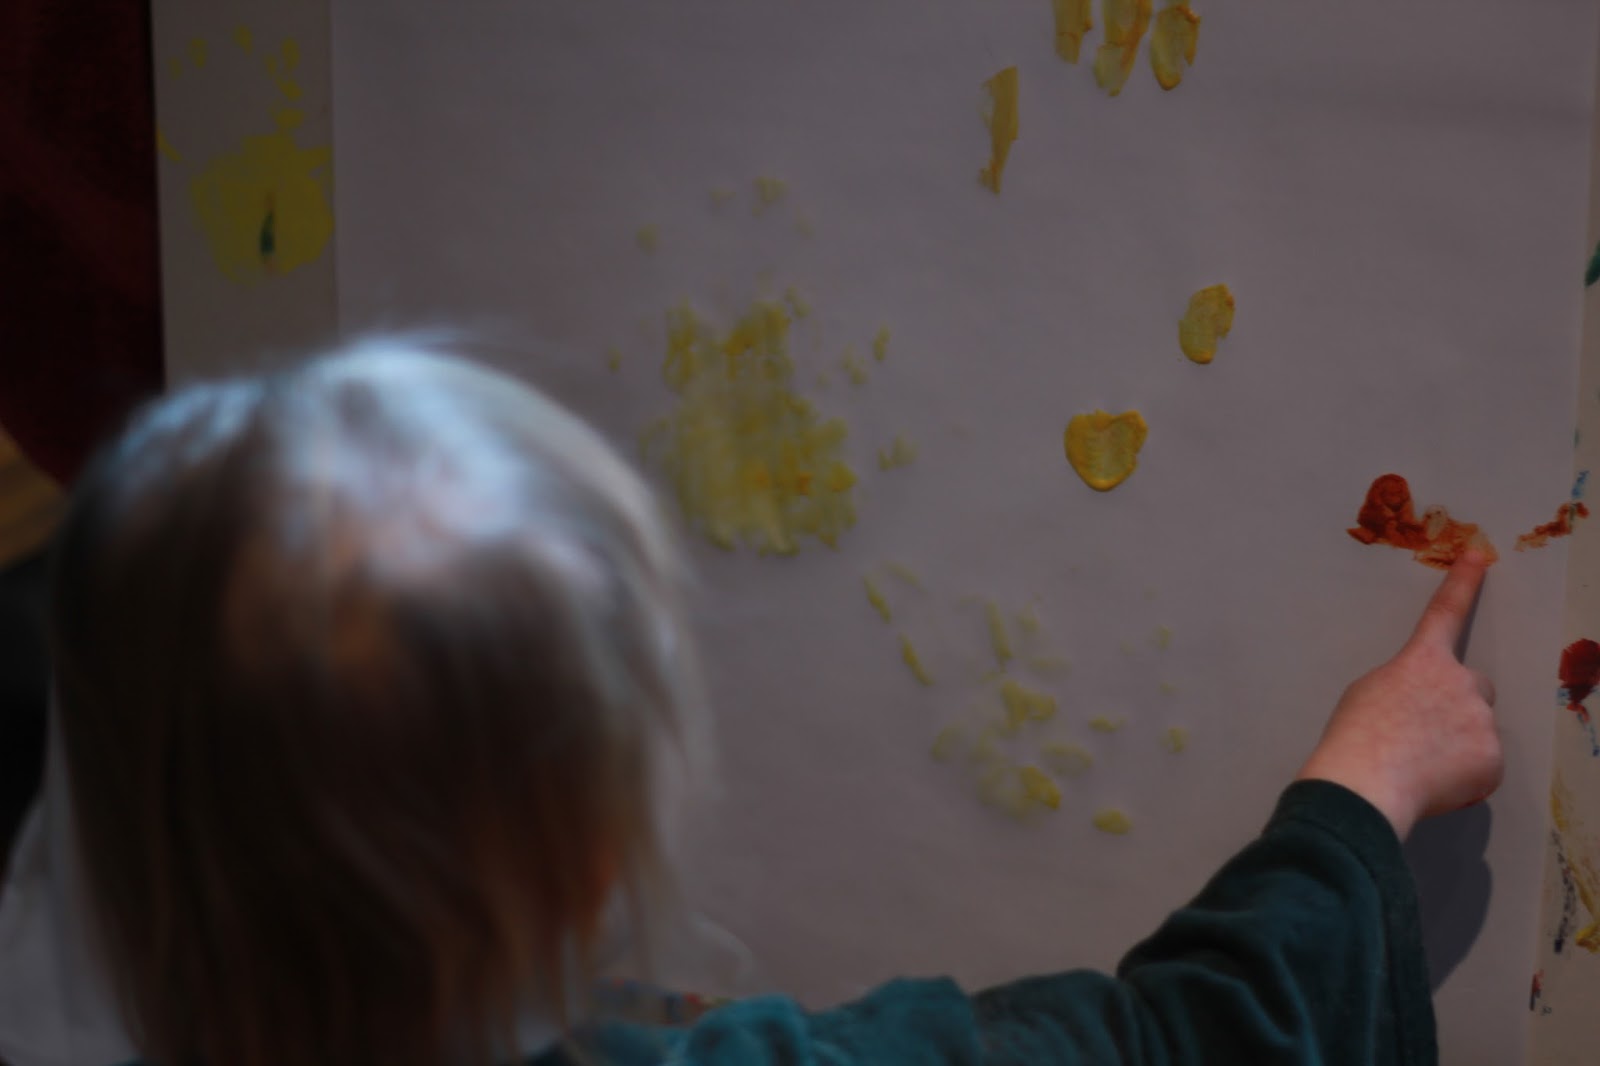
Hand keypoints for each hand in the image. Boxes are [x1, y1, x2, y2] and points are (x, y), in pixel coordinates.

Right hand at [1295, 554, 1499, 838]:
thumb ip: (1406, 683)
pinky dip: (1465, 775)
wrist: (1365, 784)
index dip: (1463, 582)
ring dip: (1458, 742)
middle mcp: (1460, 682)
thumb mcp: (1367, 693)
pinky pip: (1484, 764)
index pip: (1445, 612)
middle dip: (1457, 704)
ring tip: (1420, 765)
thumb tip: (1424, 701)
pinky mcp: (1492, 758)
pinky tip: (1434, 782)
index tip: (1480, 555)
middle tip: (1424, 733)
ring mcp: (1480, 720)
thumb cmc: (1353, 738)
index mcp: (1421, 661)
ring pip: (1478, 728)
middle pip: (1474, 686)